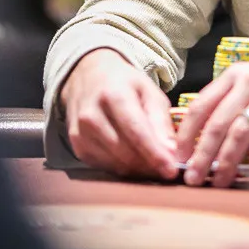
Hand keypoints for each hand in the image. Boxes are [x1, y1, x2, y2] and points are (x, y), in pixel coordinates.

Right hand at [60, 48, 177, 178]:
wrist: (87, 77)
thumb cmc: (123, 84)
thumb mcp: (148, 91)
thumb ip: (161, 120)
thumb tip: (171, 153)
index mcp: (113, 95)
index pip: (136, 132)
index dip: (155, 154)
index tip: (171, 170)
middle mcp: (92, 115)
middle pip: (126, 152)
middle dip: (150, 165)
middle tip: (167, 167)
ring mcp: (81, 133)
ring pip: (116, 164)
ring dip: (138, 169)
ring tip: (152, 161)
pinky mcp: (77, 147)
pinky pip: (106, 167)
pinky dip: (123, 168)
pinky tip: (132, 158)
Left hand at [176, 57, 248, 187]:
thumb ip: (233, 110)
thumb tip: (203, 147)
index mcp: (236, 75)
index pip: (201, 105)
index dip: (186, 134)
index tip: (177, 158)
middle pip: (218, 122)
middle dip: (203, 155)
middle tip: (193, 179)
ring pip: (243, 132)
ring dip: (229, 163)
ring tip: (221, 184)